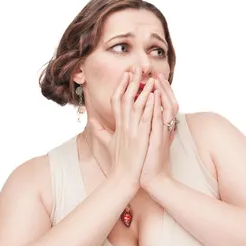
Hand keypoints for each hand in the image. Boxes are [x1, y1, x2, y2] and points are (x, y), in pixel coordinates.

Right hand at [88, 67, 155, 188]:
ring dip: (143, 89)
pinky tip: (154, 95)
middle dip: (131, 81)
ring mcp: (132, 130)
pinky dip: (150, 105)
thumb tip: (92, 121)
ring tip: (149, 77)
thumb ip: (99, 131)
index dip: (121, 86)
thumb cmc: (118, 162)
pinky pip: (146, 117)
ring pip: (137, 105)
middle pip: (126, 97)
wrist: (123, 178)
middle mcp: (124, 125)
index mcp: (118, 125)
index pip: (117, 100)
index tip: (125, 74)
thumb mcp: (107, 144)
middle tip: (136, 67)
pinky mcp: (141, 137)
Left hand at [140, 73, 179, 190]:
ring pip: (166, 107)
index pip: (159, 104)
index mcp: (156, 126)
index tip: (149, 77)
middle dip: (161, 86)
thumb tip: (121, 122)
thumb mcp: (139, 143)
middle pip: (165, 102)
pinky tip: (155, 96)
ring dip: (162, 92)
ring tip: (156, 79)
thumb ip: (132, 130)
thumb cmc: (144, 162)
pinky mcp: (159, 139)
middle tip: (156, 72)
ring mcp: (161, 132)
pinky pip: (160, 120)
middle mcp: (161, 127)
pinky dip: (158, 107)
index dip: (156, 90)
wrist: (151, 178)